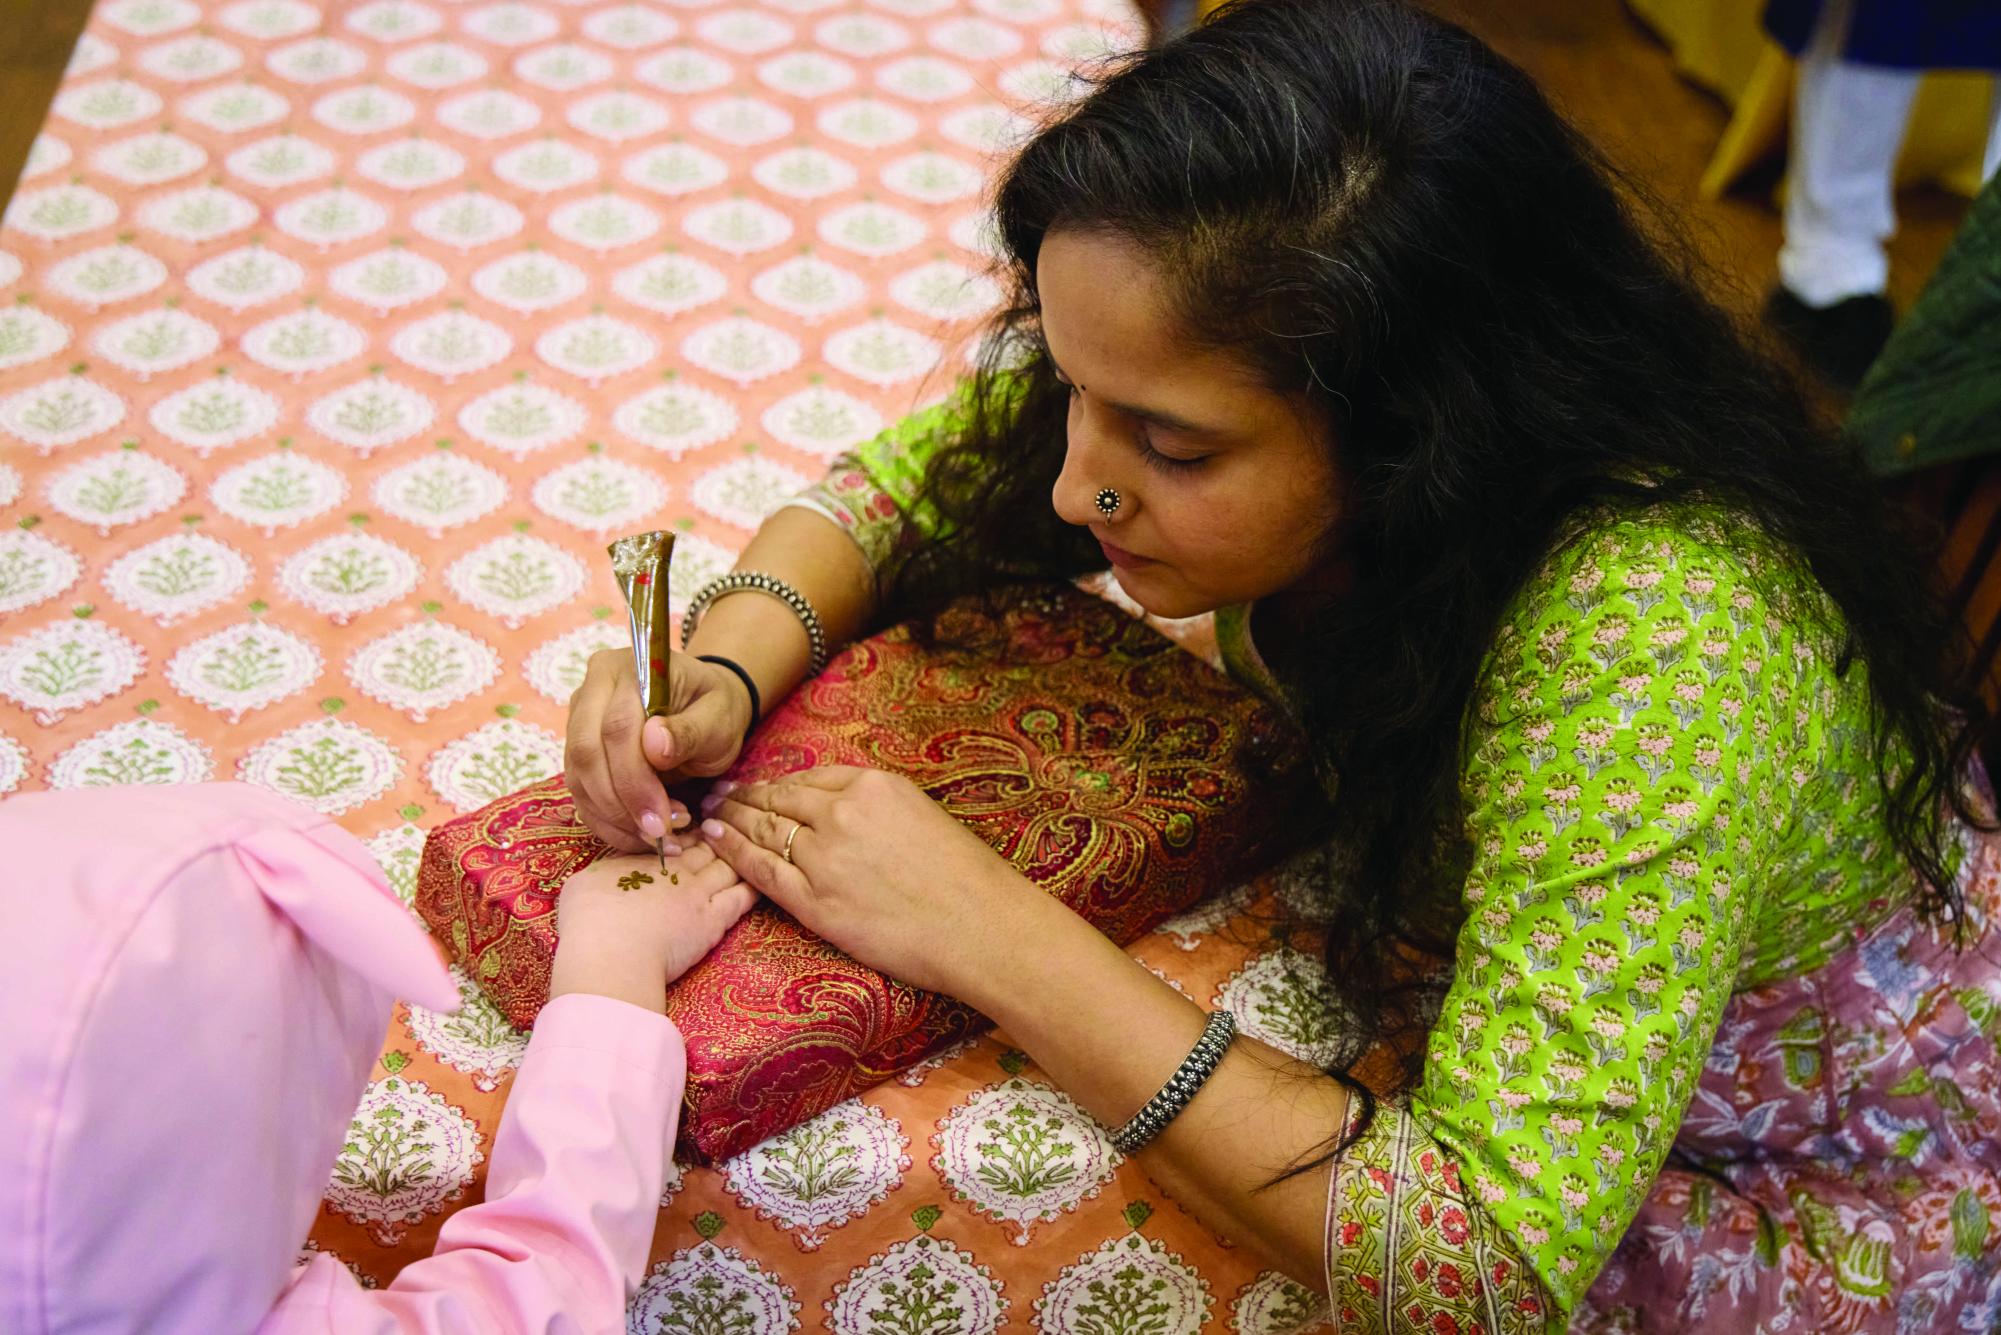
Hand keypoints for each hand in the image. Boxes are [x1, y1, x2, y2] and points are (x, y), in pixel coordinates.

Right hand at [548, 842, 756, 1013]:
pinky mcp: (714, 919)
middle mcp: (674, 868)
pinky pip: (743, 896)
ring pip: (728, 863)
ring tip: (748, 848)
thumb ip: (601, 874)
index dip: (684, 834)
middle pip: (704, 846)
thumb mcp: (583, 885)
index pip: (671, 839)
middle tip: (727, 831)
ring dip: (737, 855)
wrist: (610, 952)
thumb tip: (602, 877)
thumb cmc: (587, 922)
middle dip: (716, 836)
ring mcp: (698, 891)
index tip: (693, 831)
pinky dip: (753, 884)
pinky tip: (761, 877)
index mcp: (642, 859)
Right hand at [564, 651, 754, 852]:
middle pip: (586, 753)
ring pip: (578, 779)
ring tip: (657, 836)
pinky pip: (581, 795)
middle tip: (658, 834)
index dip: (634, 778)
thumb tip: (653, 743)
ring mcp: (578, 723)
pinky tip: (639, 837)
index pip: (616, 727)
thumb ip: (689, 730)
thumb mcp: (717, 718)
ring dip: (614, 818)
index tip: (663, 818)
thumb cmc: (713, 710)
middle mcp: (590, 691)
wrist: (703, 711)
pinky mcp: (577, 755)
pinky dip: (608, 823)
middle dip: (620, 803)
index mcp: (625, 670)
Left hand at [700, 767, 1033, 997]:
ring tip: (707, 814)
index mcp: (873, 785)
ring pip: (763, 829)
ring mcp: (824, 857)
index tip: (759, 785)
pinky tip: (716, 841)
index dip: (776, 783)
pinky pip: (762, 870)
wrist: (979, 926)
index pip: (809, 779)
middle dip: (744, 796)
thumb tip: (847, 813)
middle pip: (778, 798)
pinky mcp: (815, 901)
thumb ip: (879, 809)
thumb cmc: (966, 879)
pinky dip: (734, 852)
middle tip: (716, 794)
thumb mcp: (923, 817)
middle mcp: (842, 813)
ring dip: (731, 819)